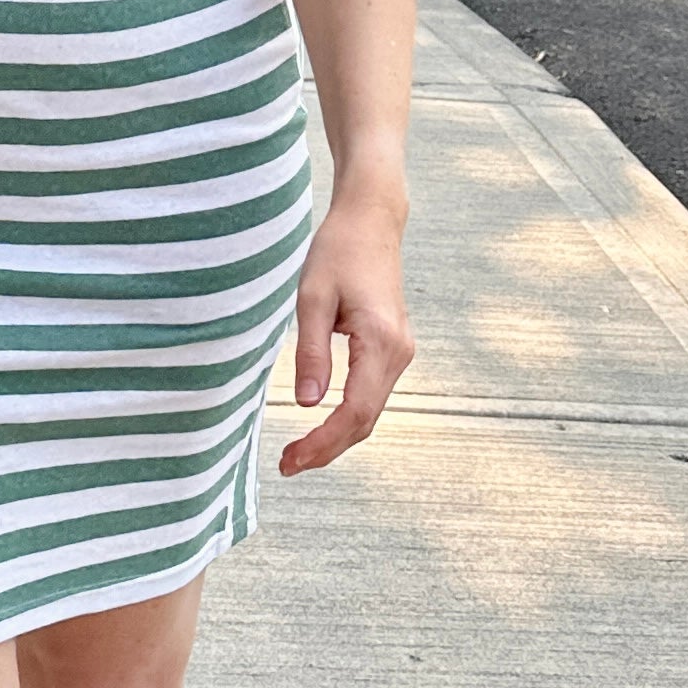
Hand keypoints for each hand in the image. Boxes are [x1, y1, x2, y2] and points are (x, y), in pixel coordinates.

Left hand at [278, 201, 412, 474]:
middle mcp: (399, 353)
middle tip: (288, 466)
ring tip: (298, 454)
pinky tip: (321, 426)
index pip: (355, 410)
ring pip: (370, 411)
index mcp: (380, 341)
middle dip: (328, 448)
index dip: (324, 442)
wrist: (371, 221)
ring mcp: (400, 352)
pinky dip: (347, 417)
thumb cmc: (339, 252)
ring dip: (337, 437)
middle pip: (366, 420)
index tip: (292, 459)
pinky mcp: (392, 349)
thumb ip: (312, 353)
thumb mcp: (312, 299)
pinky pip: (372, 395)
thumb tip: (307, 404)